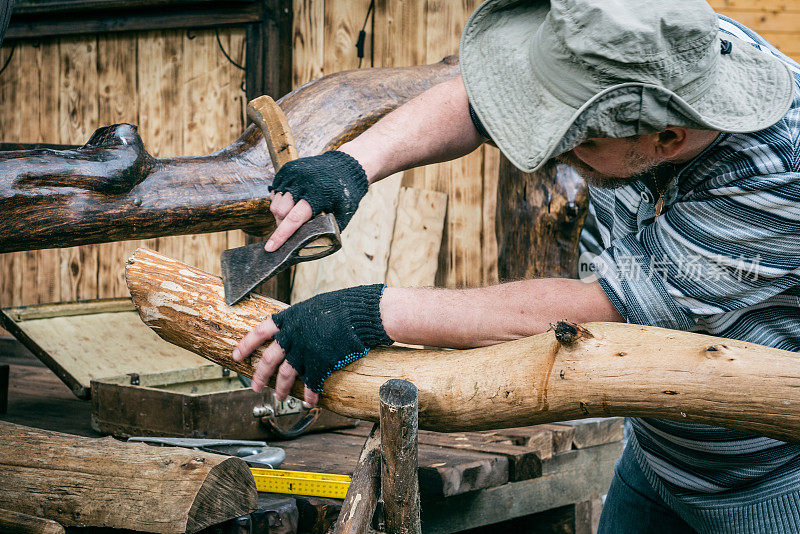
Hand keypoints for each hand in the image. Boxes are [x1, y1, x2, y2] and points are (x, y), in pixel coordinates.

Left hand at [231, 284, 392, 400]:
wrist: (359, 314)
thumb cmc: (342, 306)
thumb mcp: (313, 308)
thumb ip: (300, 322)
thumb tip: (295, 331)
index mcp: (289, 319)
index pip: (259, 332)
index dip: (246, 344)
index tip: (236, 356)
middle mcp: (292, 335)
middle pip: (269, 359)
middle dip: (260, 375)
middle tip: (255, 386)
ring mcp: (304, 350)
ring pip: (286, 375)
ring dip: (282, 389)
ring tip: (280, 398)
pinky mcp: (320, 362)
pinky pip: (311, 382)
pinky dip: (310, 394)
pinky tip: (310, 402)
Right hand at [266, 150, 367, 250]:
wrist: (346, 165)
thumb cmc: (345, 194)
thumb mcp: (342, 215)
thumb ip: (326, 230)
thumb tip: (309, 247)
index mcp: (316, 196)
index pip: (294, 220)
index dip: (281, 236)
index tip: (270, 248)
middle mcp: (301, 183)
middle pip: (280, 212)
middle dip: (282, 225)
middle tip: (292, 229)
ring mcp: (293, 174)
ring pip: (275, 202)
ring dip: (281, 213)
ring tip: (294, 213)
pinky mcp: (287, 169)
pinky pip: (275, 191)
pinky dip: (280, 201)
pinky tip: (293, 201)